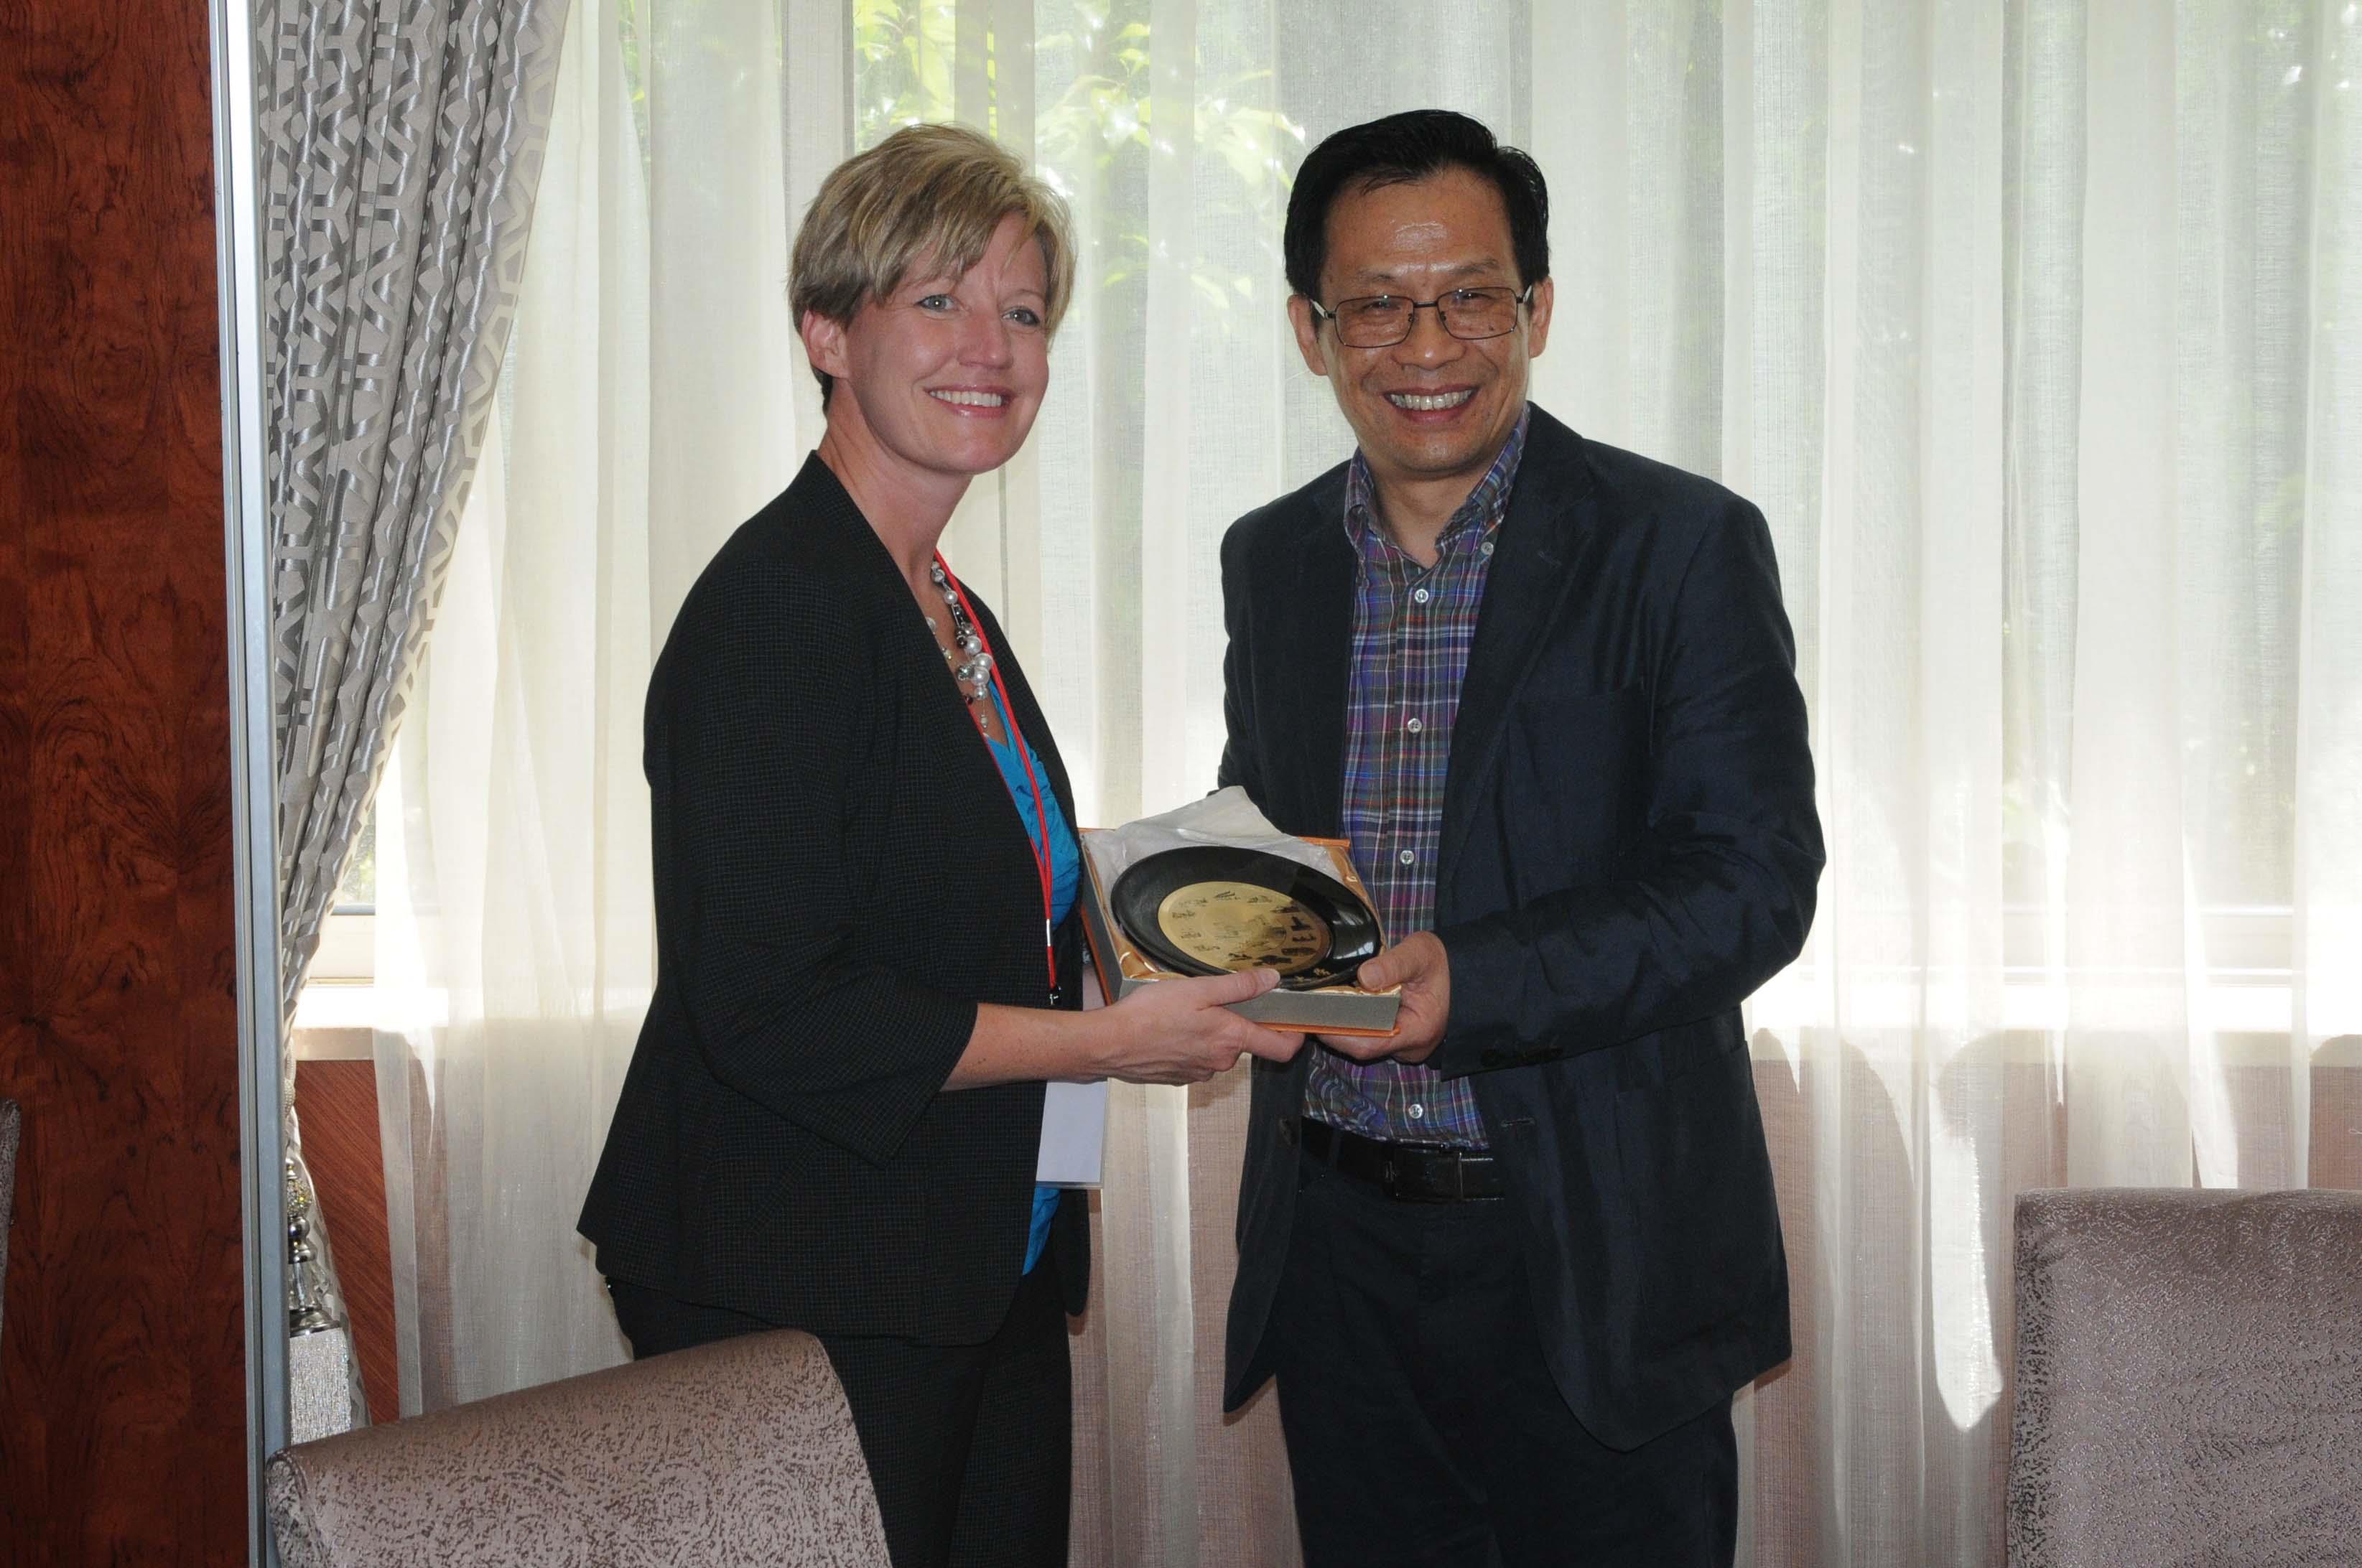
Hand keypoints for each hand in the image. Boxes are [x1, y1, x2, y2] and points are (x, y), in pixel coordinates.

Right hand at [1095, 968, 1306, 1084]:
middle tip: (1211, 1000)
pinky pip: (1196, 1059)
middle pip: (1244, 1044)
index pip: (1281, 1049)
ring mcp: (1199, 1074)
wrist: (1109, 1044)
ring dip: (1209, 1033)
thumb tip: (1272, 980)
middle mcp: (1221, 1062)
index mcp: (1231, 1039)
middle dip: (1235, 1023)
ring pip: (1218, 1051)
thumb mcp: (1198, 990)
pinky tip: (1170, 1030)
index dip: (1294, 1035)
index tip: (1293, 1021)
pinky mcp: (1179, 1078)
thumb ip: (1239, 986)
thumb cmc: (1151, 1014)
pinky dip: (1190, 1045)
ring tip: (1184, 1013)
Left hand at [1320, 932, 1450, 1064]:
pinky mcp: (1400, 1039)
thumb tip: (1364, 976)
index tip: (1316, 1018)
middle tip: (1310, 1010)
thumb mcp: (1420, 953)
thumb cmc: (1442, 962)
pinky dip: (1355, 1024)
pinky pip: (1373, 1037)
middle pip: (1364, 1046)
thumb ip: (1394, 964)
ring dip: (1344, 1027)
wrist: (1464, 973)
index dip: (1340, 1034)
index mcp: (1419, 1031)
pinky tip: (1338, 1008)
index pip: (1370, 1043)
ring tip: (1319, 1007)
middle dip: (1336, 1030)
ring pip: (1366, 1043)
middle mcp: (1411, 1047)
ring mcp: (1406, 1046)